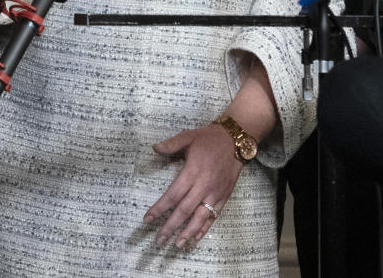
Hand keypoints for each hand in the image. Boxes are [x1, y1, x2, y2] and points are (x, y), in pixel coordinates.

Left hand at [144, 124, 242, 249]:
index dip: (159, 209)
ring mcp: (215, 192)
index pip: (173, 195)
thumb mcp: (189, 136)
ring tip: (177, 245)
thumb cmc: (209, 139)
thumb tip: (154, 148)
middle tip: (158, 241)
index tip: (147, 220)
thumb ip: (171, 144)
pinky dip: (205, 228)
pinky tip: (196, 238)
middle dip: (170, 227)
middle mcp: (204, 185)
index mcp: (193, 171)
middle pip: (184, 210)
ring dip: (188, 232)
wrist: (236, 140)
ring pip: (200, 217)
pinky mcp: (224, 196)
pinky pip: (214, 215)